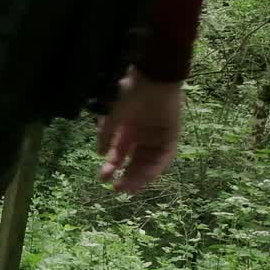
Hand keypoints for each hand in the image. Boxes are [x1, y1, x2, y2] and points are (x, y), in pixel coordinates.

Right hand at [96, 68, 182, 193]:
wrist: (150, 78)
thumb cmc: (127, 94)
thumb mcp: (111, 117)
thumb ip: (106, 136)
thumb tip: (99, 153)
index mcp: (126, 130)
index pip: (119, 154)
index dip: (112, 167)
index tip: (103, 179)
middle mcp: (142, 135)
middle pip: (135, 162)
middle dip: (127, 176)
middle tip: (118, 190)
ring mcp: (157, 135)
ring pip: (149, 161)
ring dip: (141, 176)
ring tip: (131, 188)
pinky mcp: (171, 134)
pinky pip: (165, 155)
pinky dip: (157, 166)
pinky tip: (147, 176)